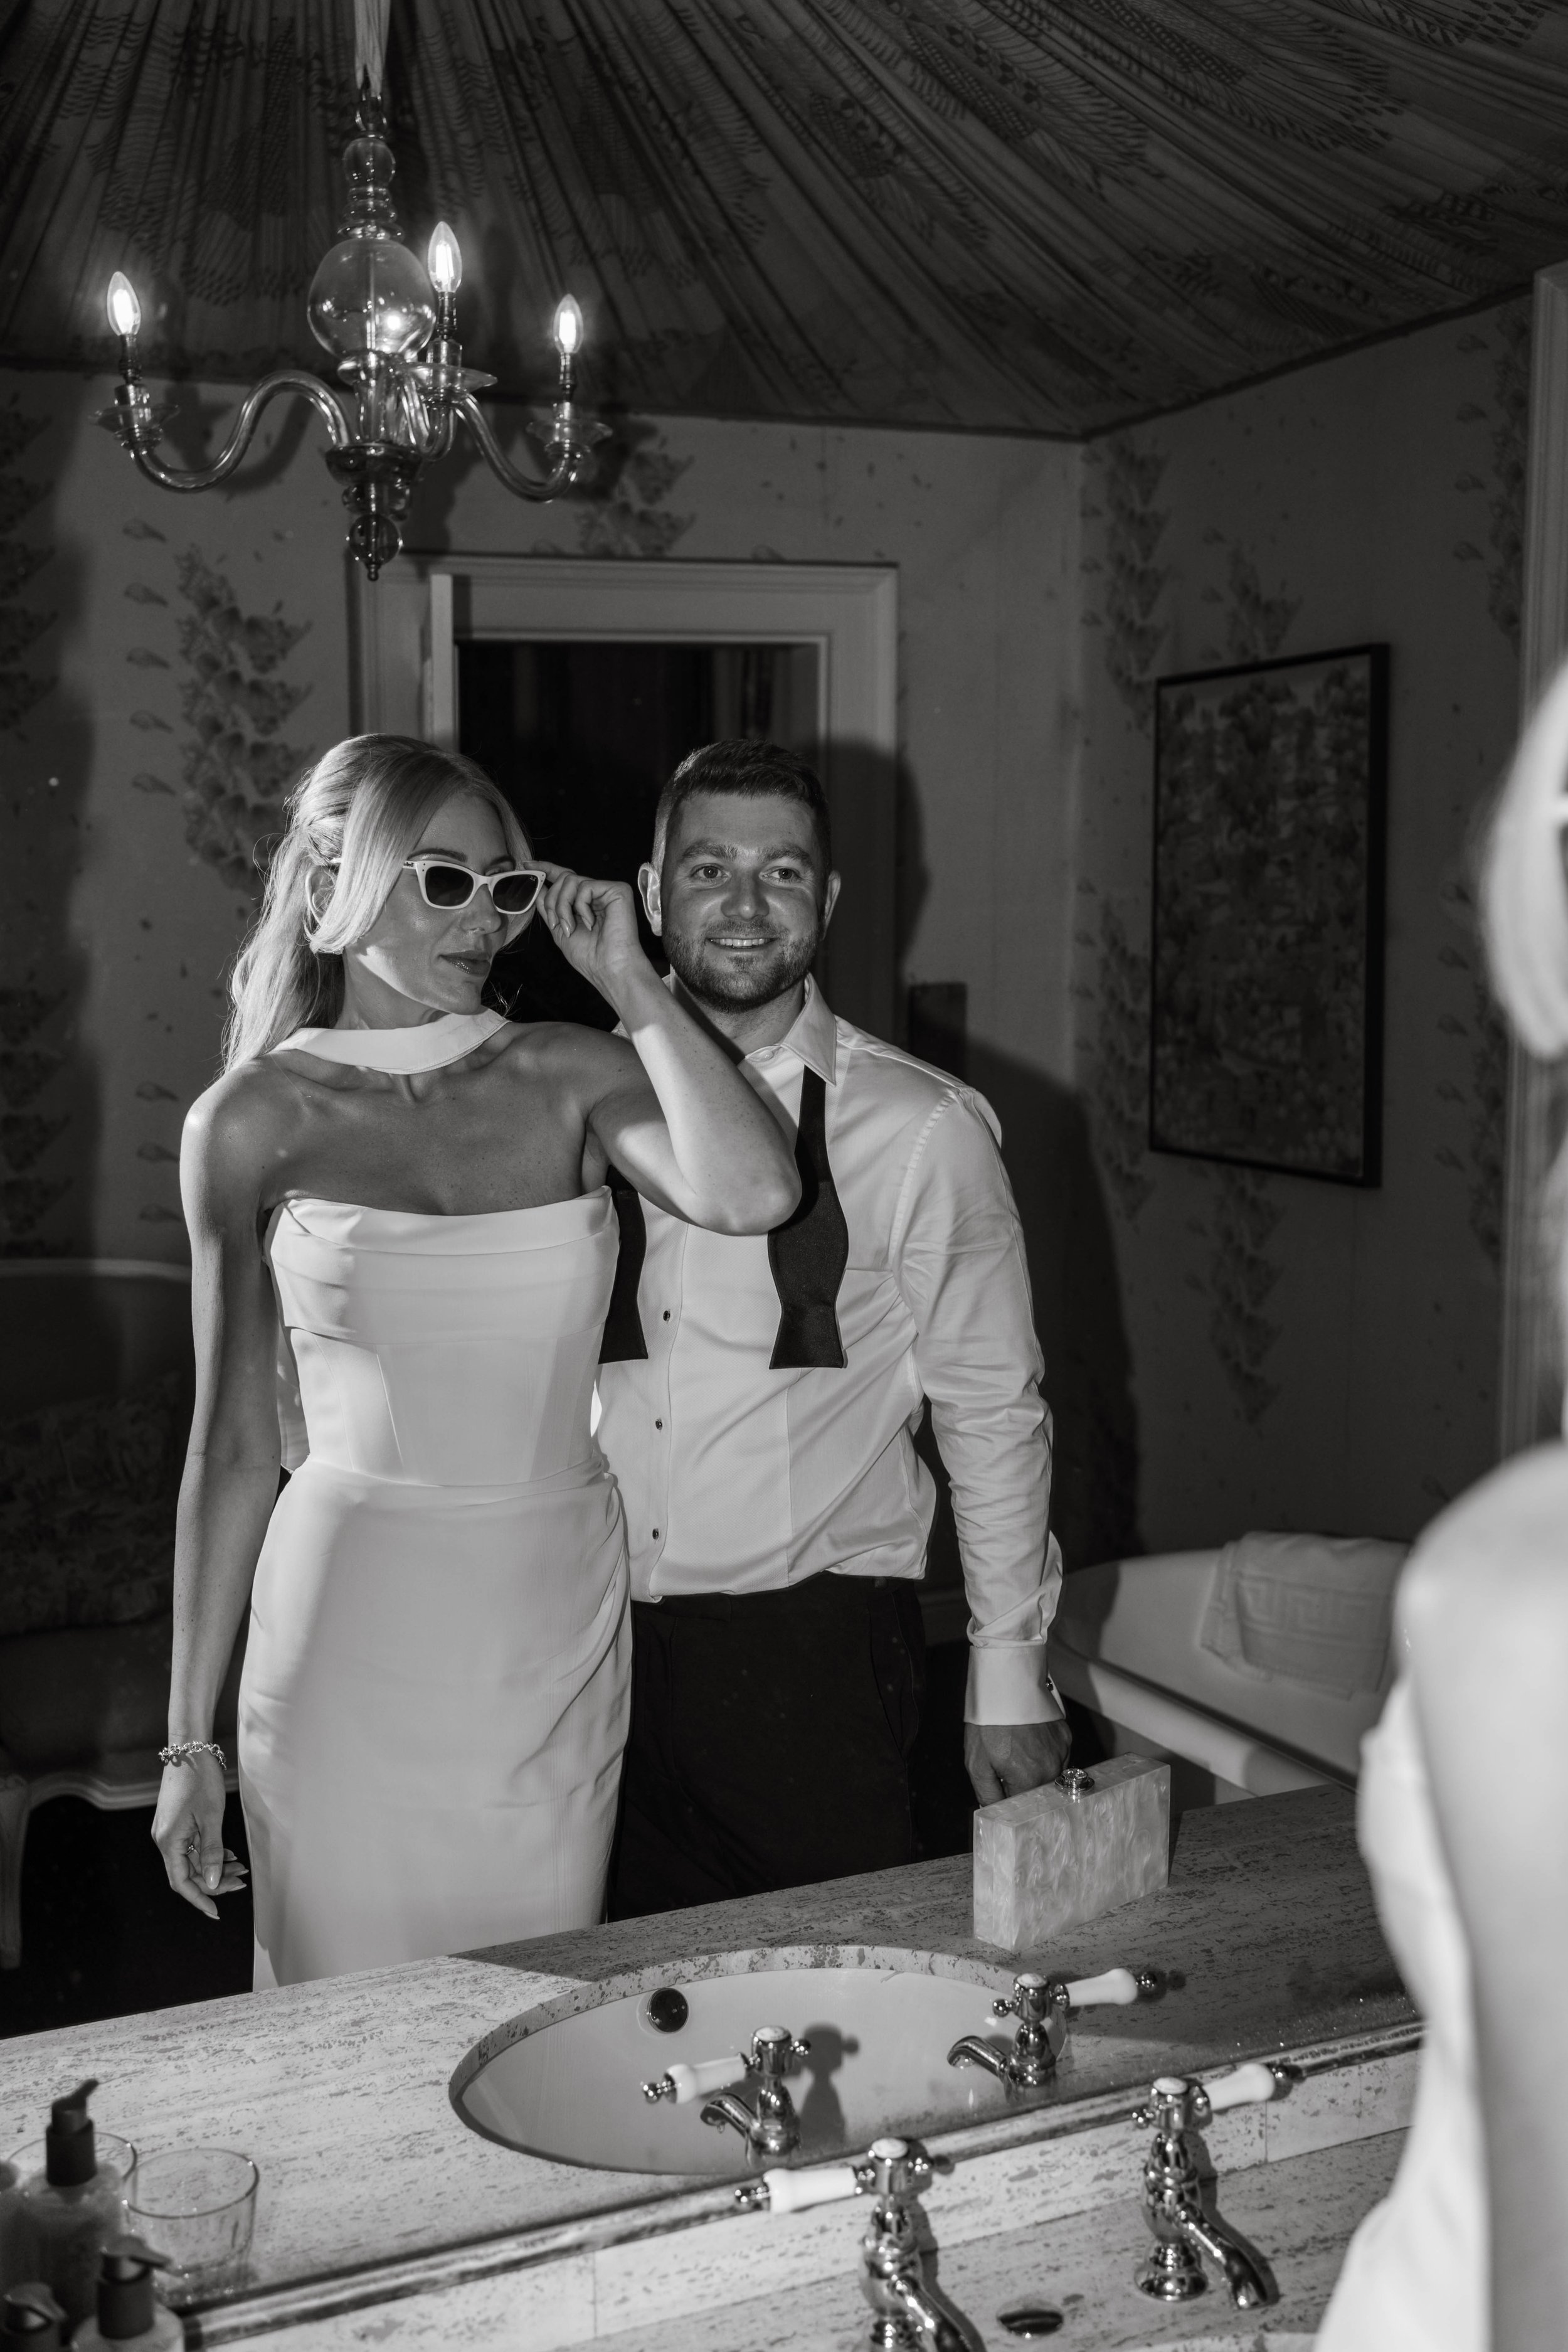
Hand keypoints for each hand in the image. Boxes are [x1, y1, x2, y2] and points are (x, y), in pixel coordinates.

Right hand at [151, 1755, 247, 1918]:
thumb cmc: (200, 1779)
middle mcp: (164, 1839)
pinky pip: (192, 1846)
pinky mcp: (176, 1822)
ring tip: (241, 1868)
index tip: (216, 1912)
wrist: (189, 1748)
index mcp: (169, 1842)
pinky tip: (228, 1854)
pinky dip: (210, 1852)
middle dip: (214, 1881)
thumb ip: (211, 1852)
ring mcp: (169, 1831)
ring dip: (214, 1866)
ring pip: (192, 1859)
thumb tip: (212, 1883)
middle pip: (188, 1872)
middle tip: (241, 1882)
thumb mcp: (211, 1817)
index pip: (181, 1882)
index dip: (199, 1899)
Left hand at [537, 863, 646, 1003]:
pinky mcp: (618, 890)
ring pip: (571, 880)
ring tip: (571, 927)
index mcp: (585, 902)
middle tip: (556, 923)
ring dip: (563, 905)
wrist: (609, 968)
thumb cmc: (589, 956)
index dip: (546, 869)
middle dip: (552, 901)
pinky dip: (581, 906)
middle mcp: (597, 894)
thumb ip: (549, 907)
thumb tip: (539, 886)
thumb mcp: (559, 929)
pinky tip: (590, 923)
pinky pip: (585, 886)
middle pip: (564, 878)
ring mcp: (607, 891)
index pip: (565, 878)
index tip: (527, 866)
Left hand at [965, 1718, 1072, 1806]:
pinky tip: (1029, 1742)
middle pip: (1039, 1793)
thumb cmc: (989, 1722)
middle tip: (1006, 1767)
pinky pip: (1058, 1757)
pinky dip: (1044, 1755)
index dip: (1009, 1799)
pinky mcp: (1065, 1736)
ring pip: (1050, 1775)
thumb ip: (987, 1794)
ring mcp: (1062, 1751)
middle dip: (1023, 1786)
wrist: (1005, 1685)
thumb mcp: (977, 1763)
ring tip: (1017, 1752)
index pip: (1023, 1807)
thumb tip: (994, 1812)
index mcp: (1030, 1780)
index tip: (1000, 1789)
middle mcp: (1051, 1769)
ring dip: (1036, 1772)